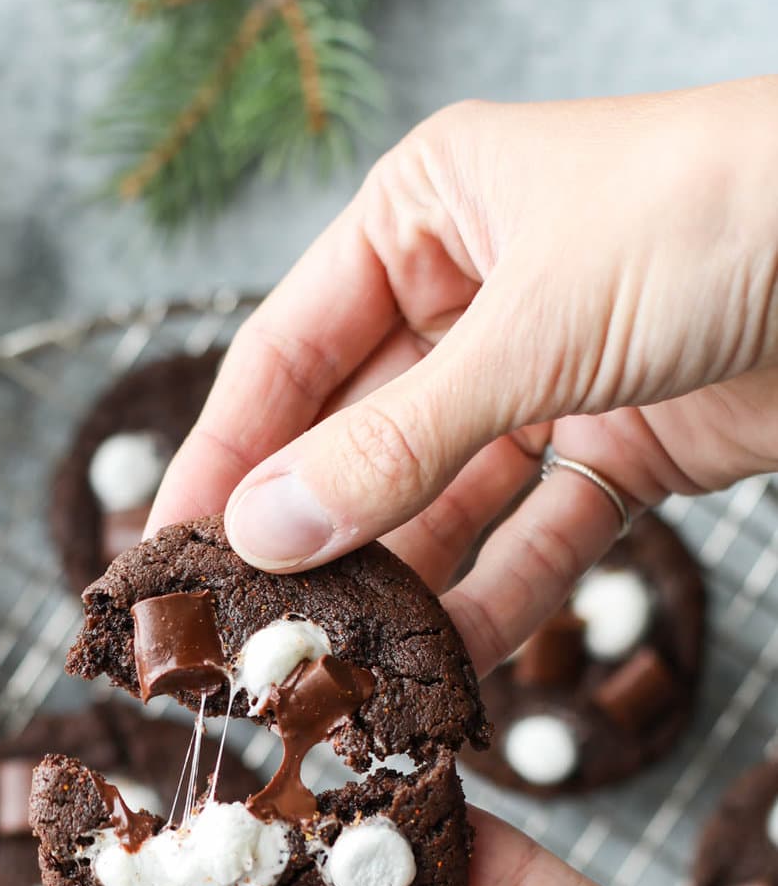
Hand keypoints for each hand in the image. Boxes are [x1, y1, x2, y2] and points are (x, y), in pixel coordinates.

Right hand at [149, 79, 777, 673]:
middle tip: (252, 635)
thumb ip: (393, 442)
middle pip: (361, 439)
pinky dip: (501, 599)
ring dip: (402, 587)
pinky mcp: (619, 449)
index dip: (226, 457)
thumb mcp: (529, 327)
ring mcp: (546, 379)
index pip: (287, 354)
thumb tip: (263, 533)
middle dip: (315, 541)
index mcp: (425, 218)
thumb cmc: (714, 214)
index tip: (170, 550)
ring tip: (343, 671)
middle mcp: (474, 296)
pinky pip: (537, 537)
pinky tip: (450, 666)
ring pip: (447, 504)